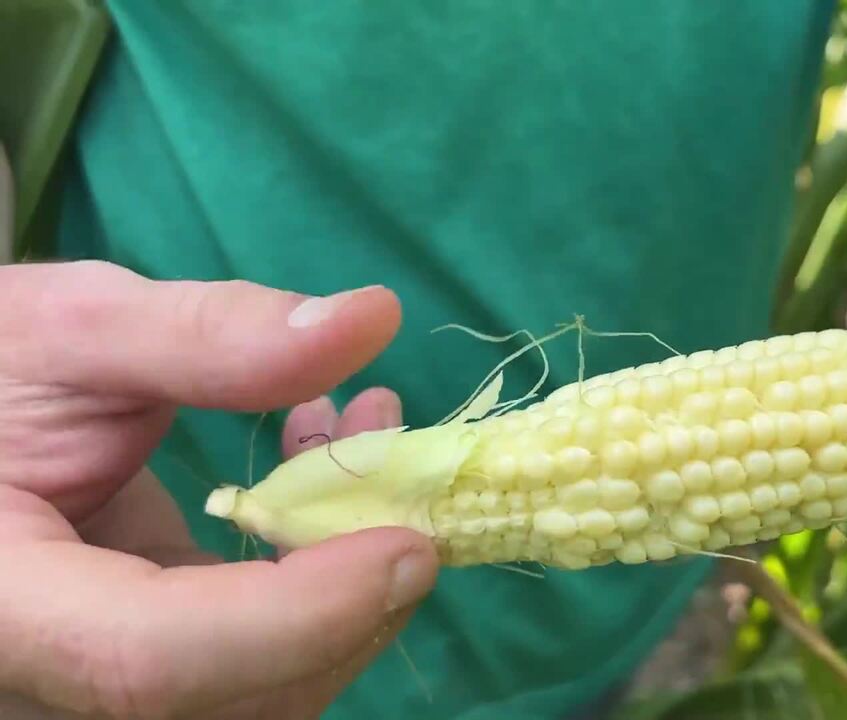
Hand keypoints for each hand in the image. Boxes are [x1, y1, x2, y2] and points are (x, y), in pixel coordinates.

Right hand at [0, 260, 436, 718]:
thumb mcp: (71, 330)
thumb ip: (208, 333)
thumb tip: (373, 317)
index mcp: (2, 610)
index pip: (150, 659)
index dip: (298, 617)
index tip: (410, 545)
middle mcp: (46, 683)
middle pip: (233, 697)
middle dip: (352, 592)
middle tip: (399, 458)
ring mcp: (101, 689)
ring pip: (264, 691)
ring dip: (350, 572)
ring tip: (366, 430)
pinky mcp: (150, 663)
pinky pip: (258, 655)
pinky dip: (320, 572)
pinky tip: (326, 467)